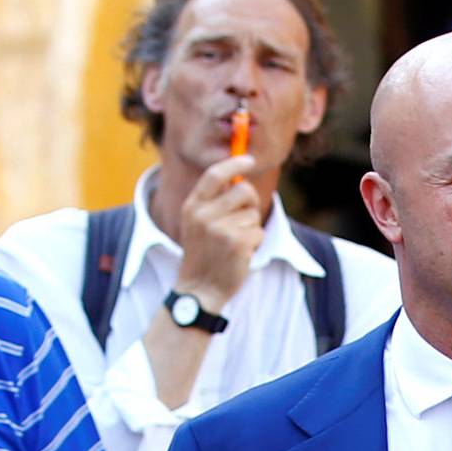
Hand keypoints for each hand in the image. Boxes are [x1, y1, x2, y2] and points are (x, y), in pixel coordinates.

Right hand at [174, 156, 265, 310]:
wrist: (199, 290)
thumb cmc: (203, 255)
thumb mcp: (197, 224)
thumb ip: (212, 201)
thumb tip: (239, 177)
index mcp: (192, 206)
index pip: (215, 174)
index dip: (235, 164)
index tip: (250, 160)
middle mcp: (204, 215)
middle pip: (243, 190)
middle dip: (251, 202)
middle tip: (244, 218)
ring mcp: (220, 229)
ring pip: (253, 213)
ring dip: (251, 227)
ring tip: (234, 244)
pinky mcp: (238, 243)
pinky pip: (259, 231)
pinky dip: (255, 243)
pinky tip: (240, 255)